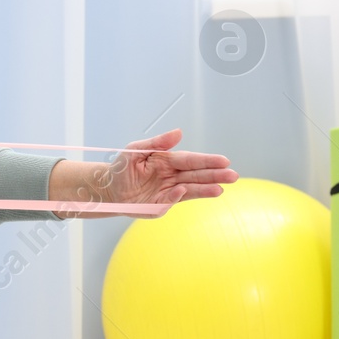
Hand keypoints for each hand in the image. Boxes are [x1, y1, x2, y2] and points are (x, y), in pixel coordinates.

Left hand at [53, 128, 237, 218]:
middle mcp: (171, 177)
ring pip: (190, 190)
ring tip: (220, 189)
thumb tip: (179, 133)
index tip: (224, 160)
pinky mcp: (159, 206)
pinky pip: (169, 201)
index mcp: (167, 161)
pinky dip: (176, 196)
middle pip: (196, 175)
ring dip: (205, 190)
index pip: (190, 160)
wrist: (106, 189)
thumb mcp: (135, 150)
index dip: (207, 160)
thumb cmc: (121, 168)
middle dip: (214, 176)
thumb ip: (156, 142)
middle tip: (233, 176)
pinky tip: (185, 191)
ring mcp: (167, 192)